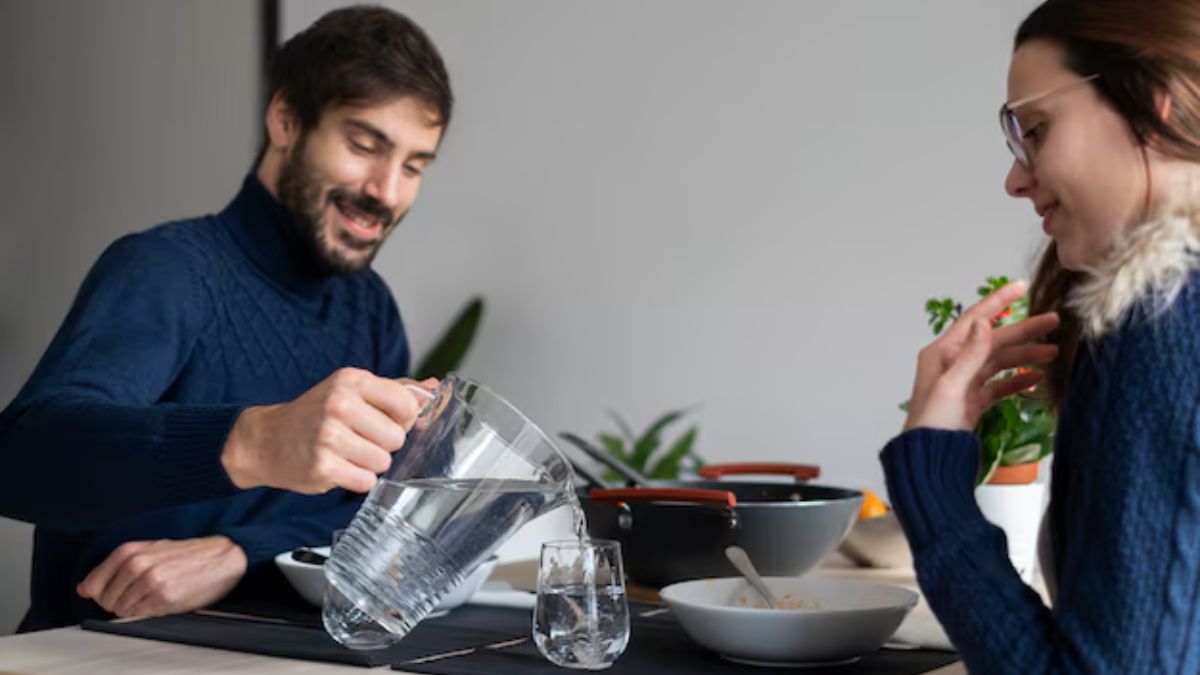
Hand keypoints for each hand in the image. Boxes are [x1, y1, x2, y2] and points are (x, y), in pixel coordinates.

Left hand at [76, 536, 246, 618]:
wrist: (223, 556)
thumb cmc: (188, 554)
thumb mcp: (150, 549)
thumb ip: (117, 566)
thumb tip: (85, 588)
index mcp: (130, 551)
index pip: (93, 583)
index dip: (100, 593)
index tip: (112, 593)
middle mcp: (137, 565)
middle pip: (106, 599)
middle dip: (118, 602)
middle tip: (140, 594)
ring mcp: (150, 582)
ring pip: (121, 610)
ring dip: (134, 608)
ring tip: (153, 596)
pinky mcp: (164, 599)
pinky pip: (139, 616)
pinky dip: (147, 613)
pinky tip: (161, 601)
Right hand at [221, 369, 437, 493]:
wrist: (265, 440)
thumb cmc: (315, 414)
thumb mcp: (350, 391)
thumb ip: (395, 390)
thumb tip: (434, 386)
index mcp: (352, 380)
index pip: (407, 405)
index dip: (402, 419)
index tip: (385, 420)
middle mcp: (340, 404)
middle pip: (398, 437)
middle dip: (384, 444)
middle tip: (358, 439)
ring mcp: (329, 435)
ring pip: (383, 462)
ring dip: (369, 464)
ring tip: (346, 453)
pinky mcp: (323, 466)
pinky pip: (365, 482)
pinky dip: (356, 480)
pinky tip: (338, 467)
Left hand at [903, 280, 1059, 431]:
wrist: (927, 459)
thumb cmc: (930, 423)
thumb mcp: (951, 387)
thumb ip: (971, 356)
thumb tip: (984, 322)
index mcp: (941, 353)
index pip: (974, 319)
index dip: (997, 302)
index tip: (1021, 287)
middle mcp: (952, 364)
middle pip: (993, 340)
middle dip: (1023, 331)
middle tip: (1054, 321)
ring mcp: (964, 383)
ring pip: (999, 362)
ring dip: (1025, 356)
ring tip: (1054, 352)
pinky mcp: (973, 401)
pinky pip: (999, 385)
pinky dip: (1017, 381)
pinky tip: (1038, 378)